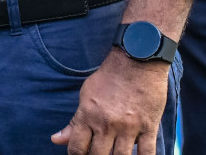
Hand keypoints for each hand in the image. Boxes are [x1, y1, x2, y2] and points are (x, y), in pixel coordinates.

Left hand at [51, 48, 169, 154]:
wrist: (136, 61)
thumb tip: (56, 140)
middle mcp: (107, 124)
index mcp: (88, 115)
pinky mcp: (149, 127)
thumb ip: (73, 122)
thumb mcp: (85, 96)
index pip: (76, 148)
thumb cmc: (108, 78)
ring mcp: (129, 127)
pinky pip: (148, 153)